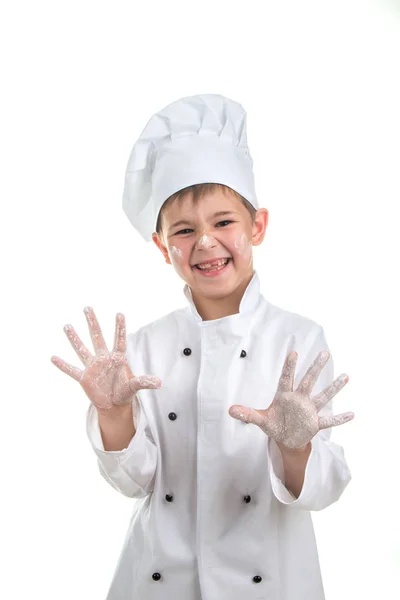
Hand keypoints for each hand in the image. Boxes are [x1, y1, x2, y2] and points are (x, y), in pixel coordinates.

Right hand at [51, 307, 161, 410]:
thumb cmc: (124, 391)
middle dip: (93, 323)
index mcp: (118, 358)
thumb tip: (159, 383)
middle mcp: (103, 358)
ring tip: (67, 326)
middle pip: (97, 337)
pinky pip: (71, 370)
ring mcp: (92, 367)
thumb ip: (144, 382)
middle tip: (87, 308)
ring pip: (82, 349)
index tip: (119, 314)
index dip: (119, 328)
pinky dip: (63, 365)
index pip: (119, 339)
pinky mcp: (84, 378)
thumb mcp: (134, 387)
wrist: (113, 404)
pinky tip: (53, 358)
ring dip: (74, 338)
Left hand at [229, 350, 353, 448]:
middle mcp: (299, 399)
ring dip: (334, 388)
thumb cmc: (274, 424)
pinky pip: (329, 421)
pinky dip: (339, 419)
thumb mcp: (260, 420)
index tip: (293, 353)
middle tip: (324, 352)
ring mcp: (309, 411)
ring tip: (346, 376)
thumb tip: (230, 410)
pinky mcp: (315, 424)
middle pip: (308, 381)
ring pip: (322, 397)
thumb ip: (248, 414)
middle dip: (315, 368)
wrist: (286, 439)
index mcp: (284, 396)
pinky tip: (352, 414)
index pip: (287, 378)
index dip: (289, 366)